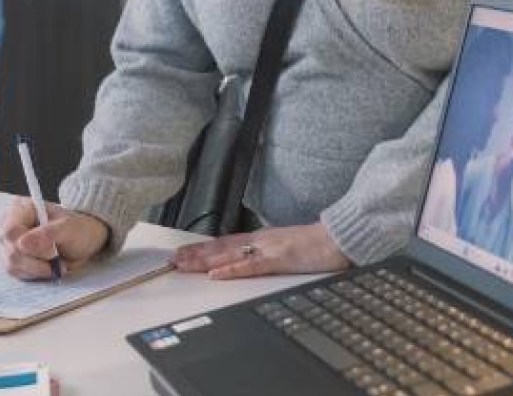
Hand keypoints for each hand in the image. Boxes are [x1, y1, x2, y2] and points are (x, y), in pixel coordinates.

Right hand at [0, 198, 109, 279]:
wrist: (83, 241)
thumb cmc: (77, 229)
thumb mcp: (69, 228)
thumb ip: (47, 234)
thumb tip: (23, 243)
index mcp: (21, 209)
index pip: (10, 230)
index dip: (25, 245)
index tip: (49, 252)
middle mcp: (10, 224)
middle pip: (9, 249)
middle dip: (35, 260)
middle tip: (56, 258)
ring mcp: (10, 243)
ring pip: (11, 263)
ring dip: (35, 269)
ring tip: (54, 264)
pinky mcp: (13, 259)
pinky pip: (15, 272)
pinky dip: (33, 274)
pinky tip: (46, 267)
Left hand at [171, 223, 351, 280]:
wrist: (340, 238)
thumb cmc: (317, 245)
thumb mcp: (287, 248)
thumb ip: (268, 254)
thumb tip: (251, 260)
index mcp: (262, 239)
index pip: (225, 243)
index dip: (202, 248)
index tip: (183, 253)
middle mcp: (260, 240)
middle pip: (220, 247)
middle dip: (195, 254)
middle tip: (172, 261)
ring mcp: (268, 248)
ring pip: (229, 254)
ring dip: (204, 261)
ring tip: (184, 265)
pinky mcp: (280, 259)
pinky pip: (251, 266)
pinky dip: (232, 270)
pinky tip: (217, 274)